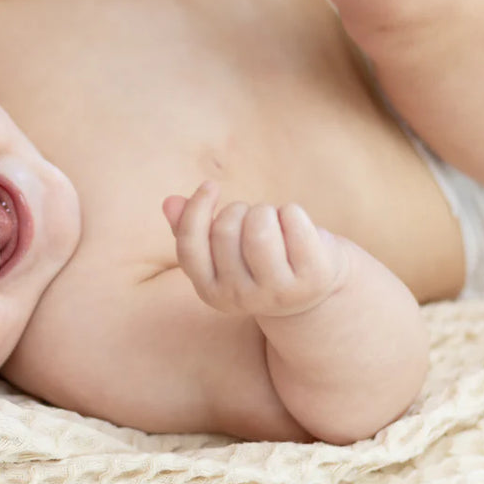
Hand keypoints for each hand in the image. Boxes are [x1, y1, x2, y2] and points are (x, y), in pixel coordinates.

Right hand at [163, 182, 347, 317]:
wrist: (313, 290)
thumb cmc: (257, 259)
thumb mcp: (221, 249)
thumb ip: (191, 228)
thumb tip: (169, 202)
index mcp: (211, 292)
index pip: (190, 247)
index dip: (196, 210)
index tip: (211, 185)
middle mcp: (242, 298)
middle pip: (226, 229)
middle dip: (239, 210)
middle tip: (253, 218)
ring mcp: (278, 292)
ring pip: (259, 226)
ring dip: (265, 211)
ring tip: (273, 222)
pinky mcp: (312, 278)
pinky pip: (294, 221)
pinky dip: (293, 212)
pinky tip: (296, 226)